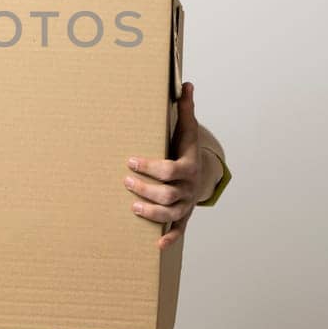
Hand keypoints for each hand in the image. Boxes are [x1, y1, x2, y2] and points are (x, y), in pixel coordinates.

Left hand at [123, 82, 223, 250]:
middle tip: (125, 182)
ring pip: (170, 213)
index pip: (170, 170)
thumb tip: (185, 83)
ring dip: (151, 213)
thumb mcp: (187, 129)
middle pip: (168, 194)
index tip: (130, 160)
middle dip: (145, 189)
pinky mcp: (183, 216)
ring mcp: (186, 203)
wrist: (202, 172)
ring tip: (132, 207)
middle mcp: (189, 187)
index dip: (150, 167)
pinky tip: (156, 244)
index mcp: (189, 165)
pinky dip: (169, 238)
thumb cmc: (186, 148)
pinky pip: (179, 230)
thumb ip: (185, 108)